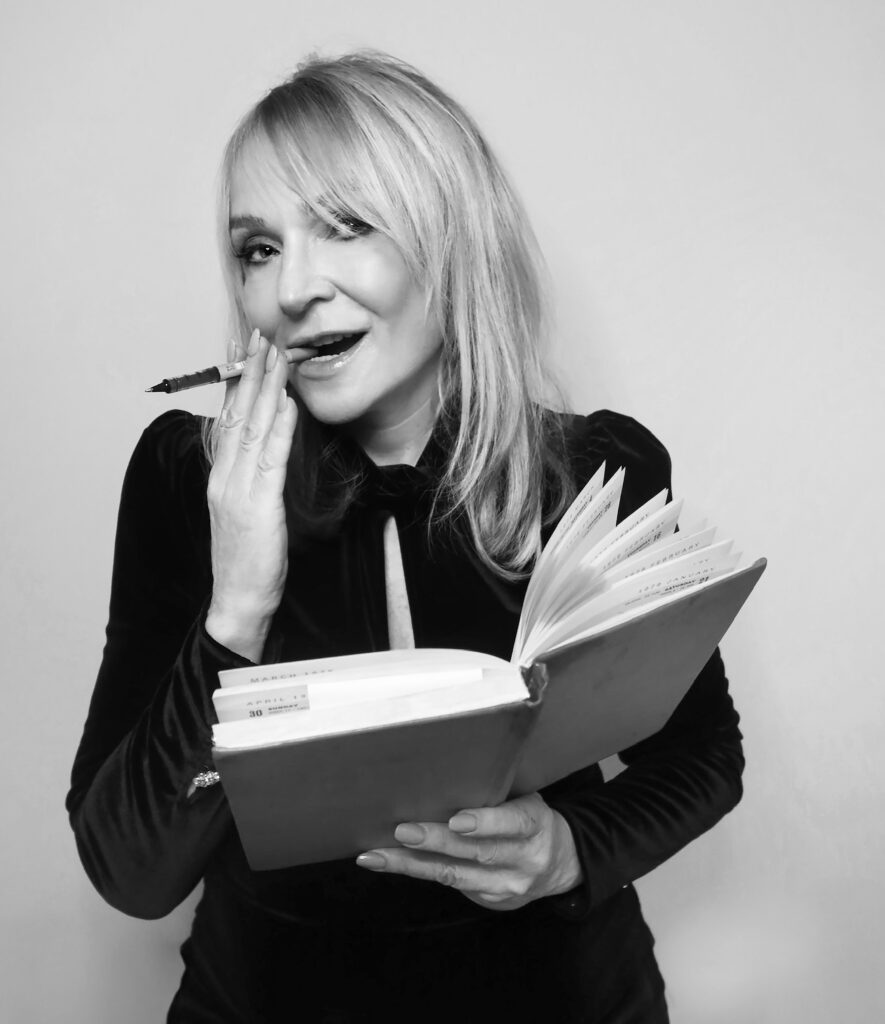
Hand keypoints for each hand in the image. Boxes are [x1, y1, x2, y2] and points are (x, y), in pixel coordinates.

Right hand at [205, 330, 296, 660]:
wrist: (237, 601)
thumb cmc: (247, 561)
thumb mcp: (246, 512)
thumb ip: (251, 479)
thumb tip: (265, 449)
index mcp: (221, 477)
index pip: (229, 419)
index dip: (239, 382)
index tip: (247, 350)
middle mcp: (224, 477)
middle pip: (237, 414)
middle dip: (250, 372)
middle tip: (261, 335)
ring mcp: (237, 490)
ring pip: (252, 428)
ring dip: (266, 388)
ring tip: (276, 355)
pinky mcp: (257, 506)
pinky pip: (269, 460)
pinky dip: (279, 429)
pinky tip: (289, 404)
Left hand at [356, 792, 582, 910]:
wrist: (561, 864)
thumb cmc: (532, 818)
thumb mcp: (527, 799)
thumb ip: (497, 794)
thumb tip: (444, 766)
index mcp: (535, 825)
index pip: (513, 823)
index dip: (485, 823)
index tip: (458, 820)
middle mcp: (523, 859)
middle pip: (476, 852)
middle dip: (436, 842)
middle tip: (403, 830)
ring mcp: (505, 885)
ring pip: (454, 874)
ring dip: (411, 864)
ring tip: (377, 854)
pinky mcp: (488, 898)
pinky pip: (448, 882)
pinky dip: (415, 871)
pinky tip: (387, 862)